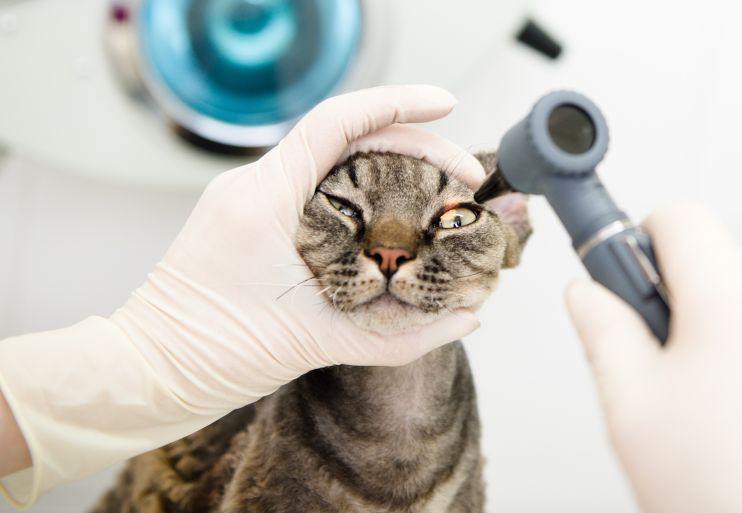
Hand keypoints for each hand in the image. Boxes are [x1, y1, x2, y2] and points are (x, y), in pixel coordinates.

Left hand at [0, 85, 483, 506]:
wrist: (150, 370)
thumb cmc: (212, 355)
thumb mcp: (317, 343)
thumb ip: (400, 335)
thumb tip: (467, 318)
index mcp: (264, 200)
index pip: (339, 124)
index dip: (399, 104)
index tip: (448, 104)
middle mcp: (253, 186)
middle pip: (347, 138)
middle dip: (413, 147)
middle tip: (463, 177)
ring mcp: (248, 198)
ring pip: (332, 160)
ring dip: (388, 169)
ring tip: (439, 194)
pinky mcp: (250, 218)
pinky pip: (314, 188)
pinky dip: (360, 195)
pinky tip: (392, 218)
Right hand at [566, 204, 741, 512]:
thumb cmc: (724, 489)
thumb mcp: (633, 408)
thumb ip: (604, 333)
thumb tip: (585, 294)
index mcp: (731, 300)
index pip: (680, 219)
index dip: (639, 240)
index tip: (621, 270)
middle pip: (714, 262)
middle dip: (676, 299)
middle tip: (658, 361)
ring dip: (718, 332)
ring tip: (706, 401)